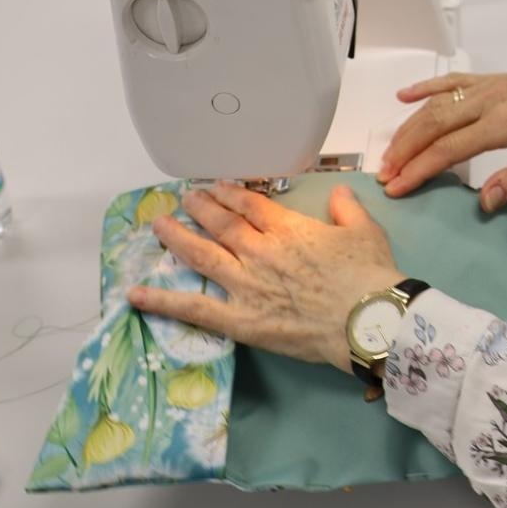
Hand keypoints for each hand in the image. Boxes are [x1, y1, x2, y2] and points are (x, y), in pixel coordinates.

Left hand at [128, 183, 405, 373]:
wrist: (368, 320)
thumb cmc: (370, 275)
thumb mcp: (366, 232)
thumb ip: (347, 210)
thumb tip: (340, 194)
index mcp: (289, 228)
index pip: (250, 205)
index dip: (230, 194)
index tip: (217, 187)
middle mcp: (259, 251)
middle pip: (221, 224)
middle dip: (201, 207)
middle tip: (186, 198)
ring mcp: (245, 285)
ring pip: (201, 255)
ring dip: (177, 238)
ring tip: (158, 224)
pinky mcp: (240, 320)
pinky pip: (195, 309)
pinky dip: (164, 301)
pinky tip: (135, 294)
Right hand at [377, 59, 506, 211]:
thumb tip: (483, 202)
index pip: (450, 148)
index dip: (419, 169)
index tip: (397, 187)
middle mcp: (491, 100)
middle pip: (434, 123)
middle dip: (404, 150)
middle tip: (384, 175)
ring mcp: (488, 86)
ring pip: (437, 103)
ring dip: (408, 127)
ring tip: (389, 153)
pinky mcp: (490, 80)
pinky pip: (451, 80)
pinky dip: (424, 88)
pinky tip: (403, 97)